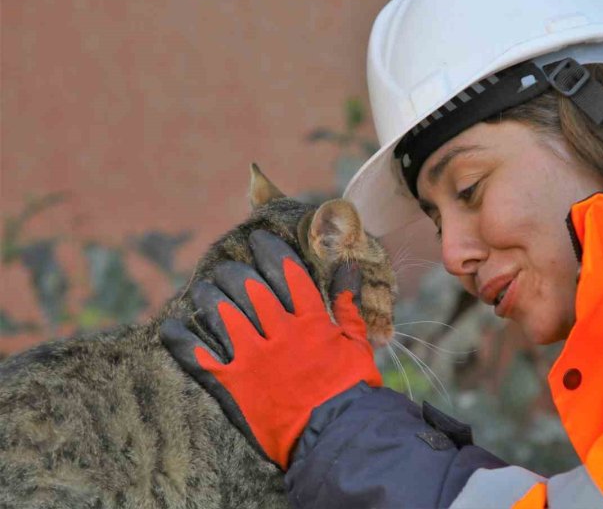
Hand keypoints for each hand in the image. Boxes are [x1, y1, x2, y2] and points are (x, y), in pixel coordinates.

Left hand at [160, 230, 381, 469]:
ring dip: (209, 296)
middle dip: (235, 271)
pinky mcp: (232, 385)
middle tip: (228, 267)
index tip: (258, 239)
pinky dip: (181, 340)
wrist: (335, 436)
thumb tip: (347, 266)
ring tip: (204, 288)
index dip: (270, 250)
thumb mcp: (357, 342)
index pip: (286, 272)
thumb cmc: (351, 388)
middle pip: (249, 287)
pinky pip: (198, 356)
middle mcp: (278, 332)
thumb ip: (348, 303)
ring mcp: (252, 359)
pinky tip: (172, 326)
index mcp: (311, 320)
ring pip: (221, 314)